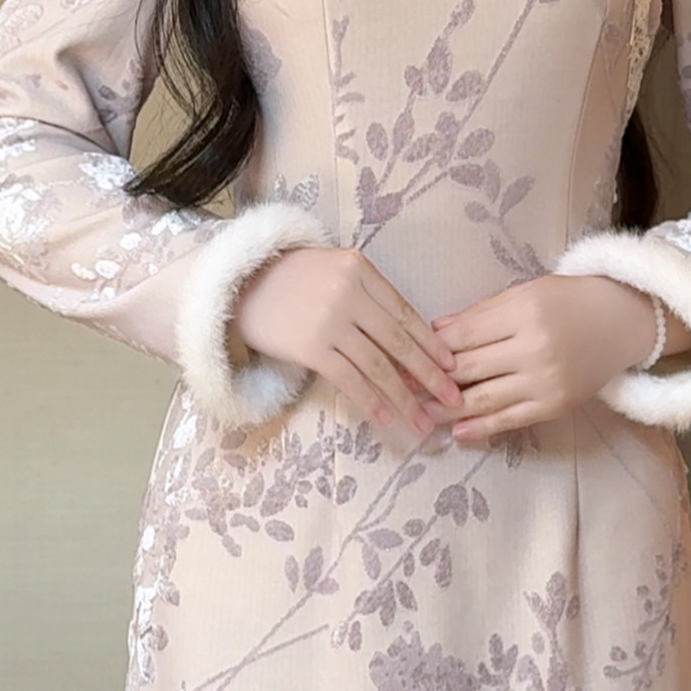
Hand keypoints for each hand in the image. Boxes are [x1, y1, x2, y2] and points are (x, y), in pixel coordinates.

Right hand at [231, 247, 463, 433]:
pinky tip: (387, 419)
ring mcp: (330, 321)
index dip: (431, 344)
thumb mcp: (333, 269)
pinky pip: (349, 380)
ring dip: (405, 398)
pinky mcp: (310, 347)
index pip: (405, 312)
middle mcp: (349, 293)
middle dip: (430, 375)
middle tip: (453, 398)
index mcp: (360, 270)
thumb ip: (367, 293)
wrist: (236, 287)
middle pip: (399, 341)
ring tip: (424, 421)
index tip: (452, 366)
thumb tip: (407, 335)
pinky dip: (371, 401)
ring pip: (378, 366)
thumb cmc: (289, 280)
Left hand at [408, 275, 660, 441]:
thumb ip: (480, 314)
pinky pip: (509, 420)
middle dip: (427, 380)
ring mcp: (545, 381)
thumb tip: (433, 331)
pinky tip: (455, 432)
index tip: (399, 356)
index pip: (463, 336)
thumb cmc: (567, 301)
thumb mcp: (524, 294)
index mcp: (523, 313)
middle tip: (396, 386)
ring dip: (444, 409)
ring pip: (482, 399)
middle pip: (467, 369)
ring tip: (416, 413)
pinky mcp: (554, 405)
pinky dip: (480, 428)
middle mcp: (534, 349)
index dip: (427, 349)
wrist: (621, 322)